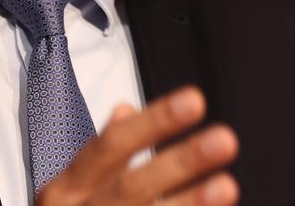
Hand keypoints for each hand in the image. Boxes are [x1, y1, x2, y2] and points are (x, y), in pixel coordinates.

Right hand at [37, 85, 239, 205]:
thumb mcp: (73, 187)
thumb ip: (103, 152)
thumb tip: (127, 109)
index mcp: (67, 189)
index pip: (111, 145)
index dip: (154, 122)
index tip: (195, 99)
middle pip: (132, 187)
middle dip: (179, 163)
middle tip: (225, 139)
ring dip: (190, 204)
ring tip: (228, 185)